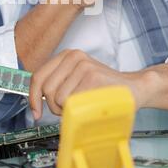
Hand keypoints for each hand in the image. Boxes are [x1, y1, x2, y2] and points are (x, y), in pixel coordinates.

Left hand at [29, 49, 149, 119]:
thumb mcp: (77, 78)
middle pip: (46, 89)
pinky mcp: (92, 77)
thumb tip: (35, 101)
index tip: (35, 112)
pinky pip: (72, 101)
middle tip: (67, 110)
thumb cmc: (104, 88)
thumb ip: (58, 83)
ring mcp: (83, 66)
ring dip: (67, 110)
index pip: (38, 76)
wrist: (134, 87)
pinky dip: (78, 110)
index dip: (32, 97)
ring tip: (82, 106)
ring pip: (58, 98)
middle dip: (53, 107)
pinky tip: (90, 106)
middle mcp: (73, 56)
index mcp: (67, 55)